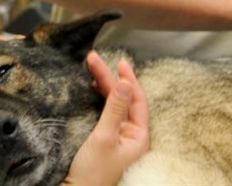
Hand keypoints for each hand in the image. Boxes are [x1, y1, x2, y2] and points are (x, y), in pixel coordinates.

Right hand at [63, 51, 149, 185]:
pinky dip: (101, 99)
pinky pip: (107, 113)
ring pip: (114, 105)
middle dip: (110, 78)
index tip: (118, 62)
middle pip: (124, 100)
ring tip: (92, 68)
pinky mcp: (105, 141)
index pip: (138, 100)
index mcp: (139, 137)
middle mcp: (131, 136)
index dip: (129, 79)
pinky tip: (94, 89)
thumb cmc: (93, 173)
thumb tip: (125, 83)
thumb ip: (114, 109)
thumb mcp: (104, 137)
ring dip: (104, 86)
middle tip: (94, 59)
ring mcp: (119, 138)